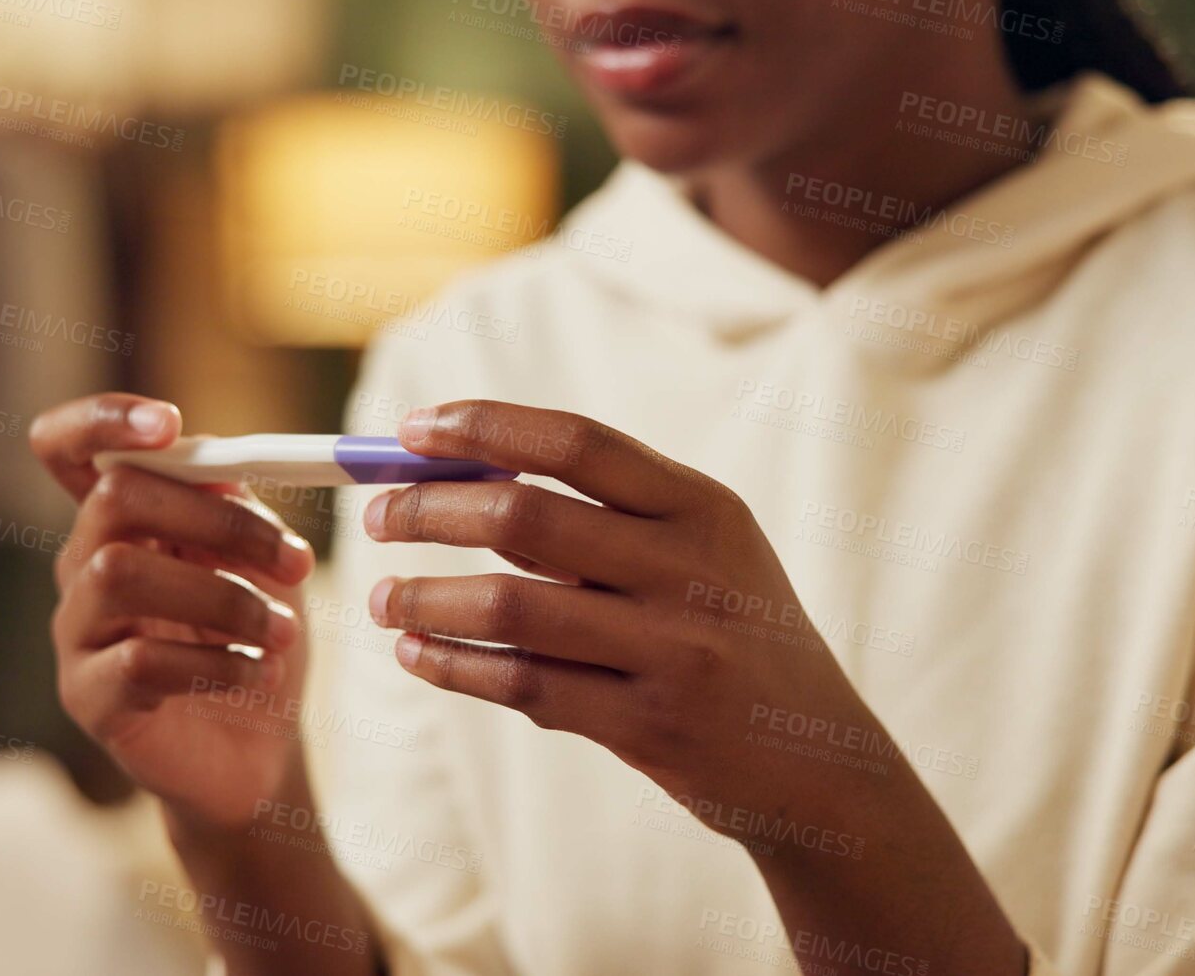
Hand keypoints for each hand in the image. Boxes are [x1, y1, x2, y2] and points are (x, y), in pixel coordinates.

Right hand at [31, 393, 315, 829]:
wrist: (258, 755)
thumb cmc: (258, 644)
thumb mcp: (262, 563)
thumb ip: (235, 505)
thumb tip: (221, 463)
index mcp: (122, 521)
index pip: (65, 445)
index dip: (100, 418)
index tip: (169, 423)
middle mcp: (83, 565)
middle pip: (111, 498)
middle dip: (216, 519)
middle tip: (295, 561)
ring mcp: (76, 632)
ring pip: (120, 575)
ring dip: (226, 598)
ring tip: (285, 634)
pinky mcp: (88, 697)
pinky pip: (137, 660)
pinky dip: (216, 662)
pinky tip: (257, 676)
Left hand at [364, 400, 1027, 973]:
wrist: (819, 766)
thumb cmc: (733, 636)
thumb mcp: (704, 553)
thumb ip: (607, 513)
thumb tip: (460, 470)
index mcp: (704, 508)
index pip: (576, 444)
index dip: (482, 427)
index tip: (410, 430)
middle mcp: (693, 570)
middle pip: (525, 517)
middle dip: (430, 509)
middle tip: (376, 516)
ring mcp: (673, 652)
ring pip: (510, 608)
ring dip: (425, 598)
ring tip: (380, 598)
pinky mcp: (650, 727)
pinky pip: (522, 687)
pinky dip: (453, 667)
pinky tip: (416, 654)